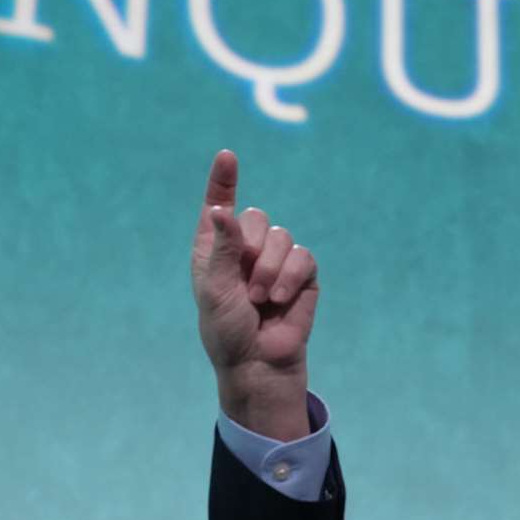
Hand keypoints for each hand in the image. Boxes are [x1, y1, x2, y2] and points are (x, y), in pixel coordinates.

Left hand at [190, 150, 318, 439]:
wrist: (258, 364)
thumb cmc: (226, 330)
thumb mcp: (215, 288)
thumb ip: (222, 247)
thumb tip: (223, 209)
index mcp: (214, 247)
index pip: (219, 205)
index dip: (223, 180)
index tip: (227, 155)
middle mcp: (245, 249)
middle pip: (258, 218)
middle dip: (252, 250)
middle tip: (245, 286)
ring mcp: (276, 261)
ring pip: (283, 237)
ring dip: (271, 269)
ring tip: (261, 299)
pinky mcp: (303, 276)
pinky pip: (304, 257)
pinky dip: (291, 277)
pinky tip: (281, 300)